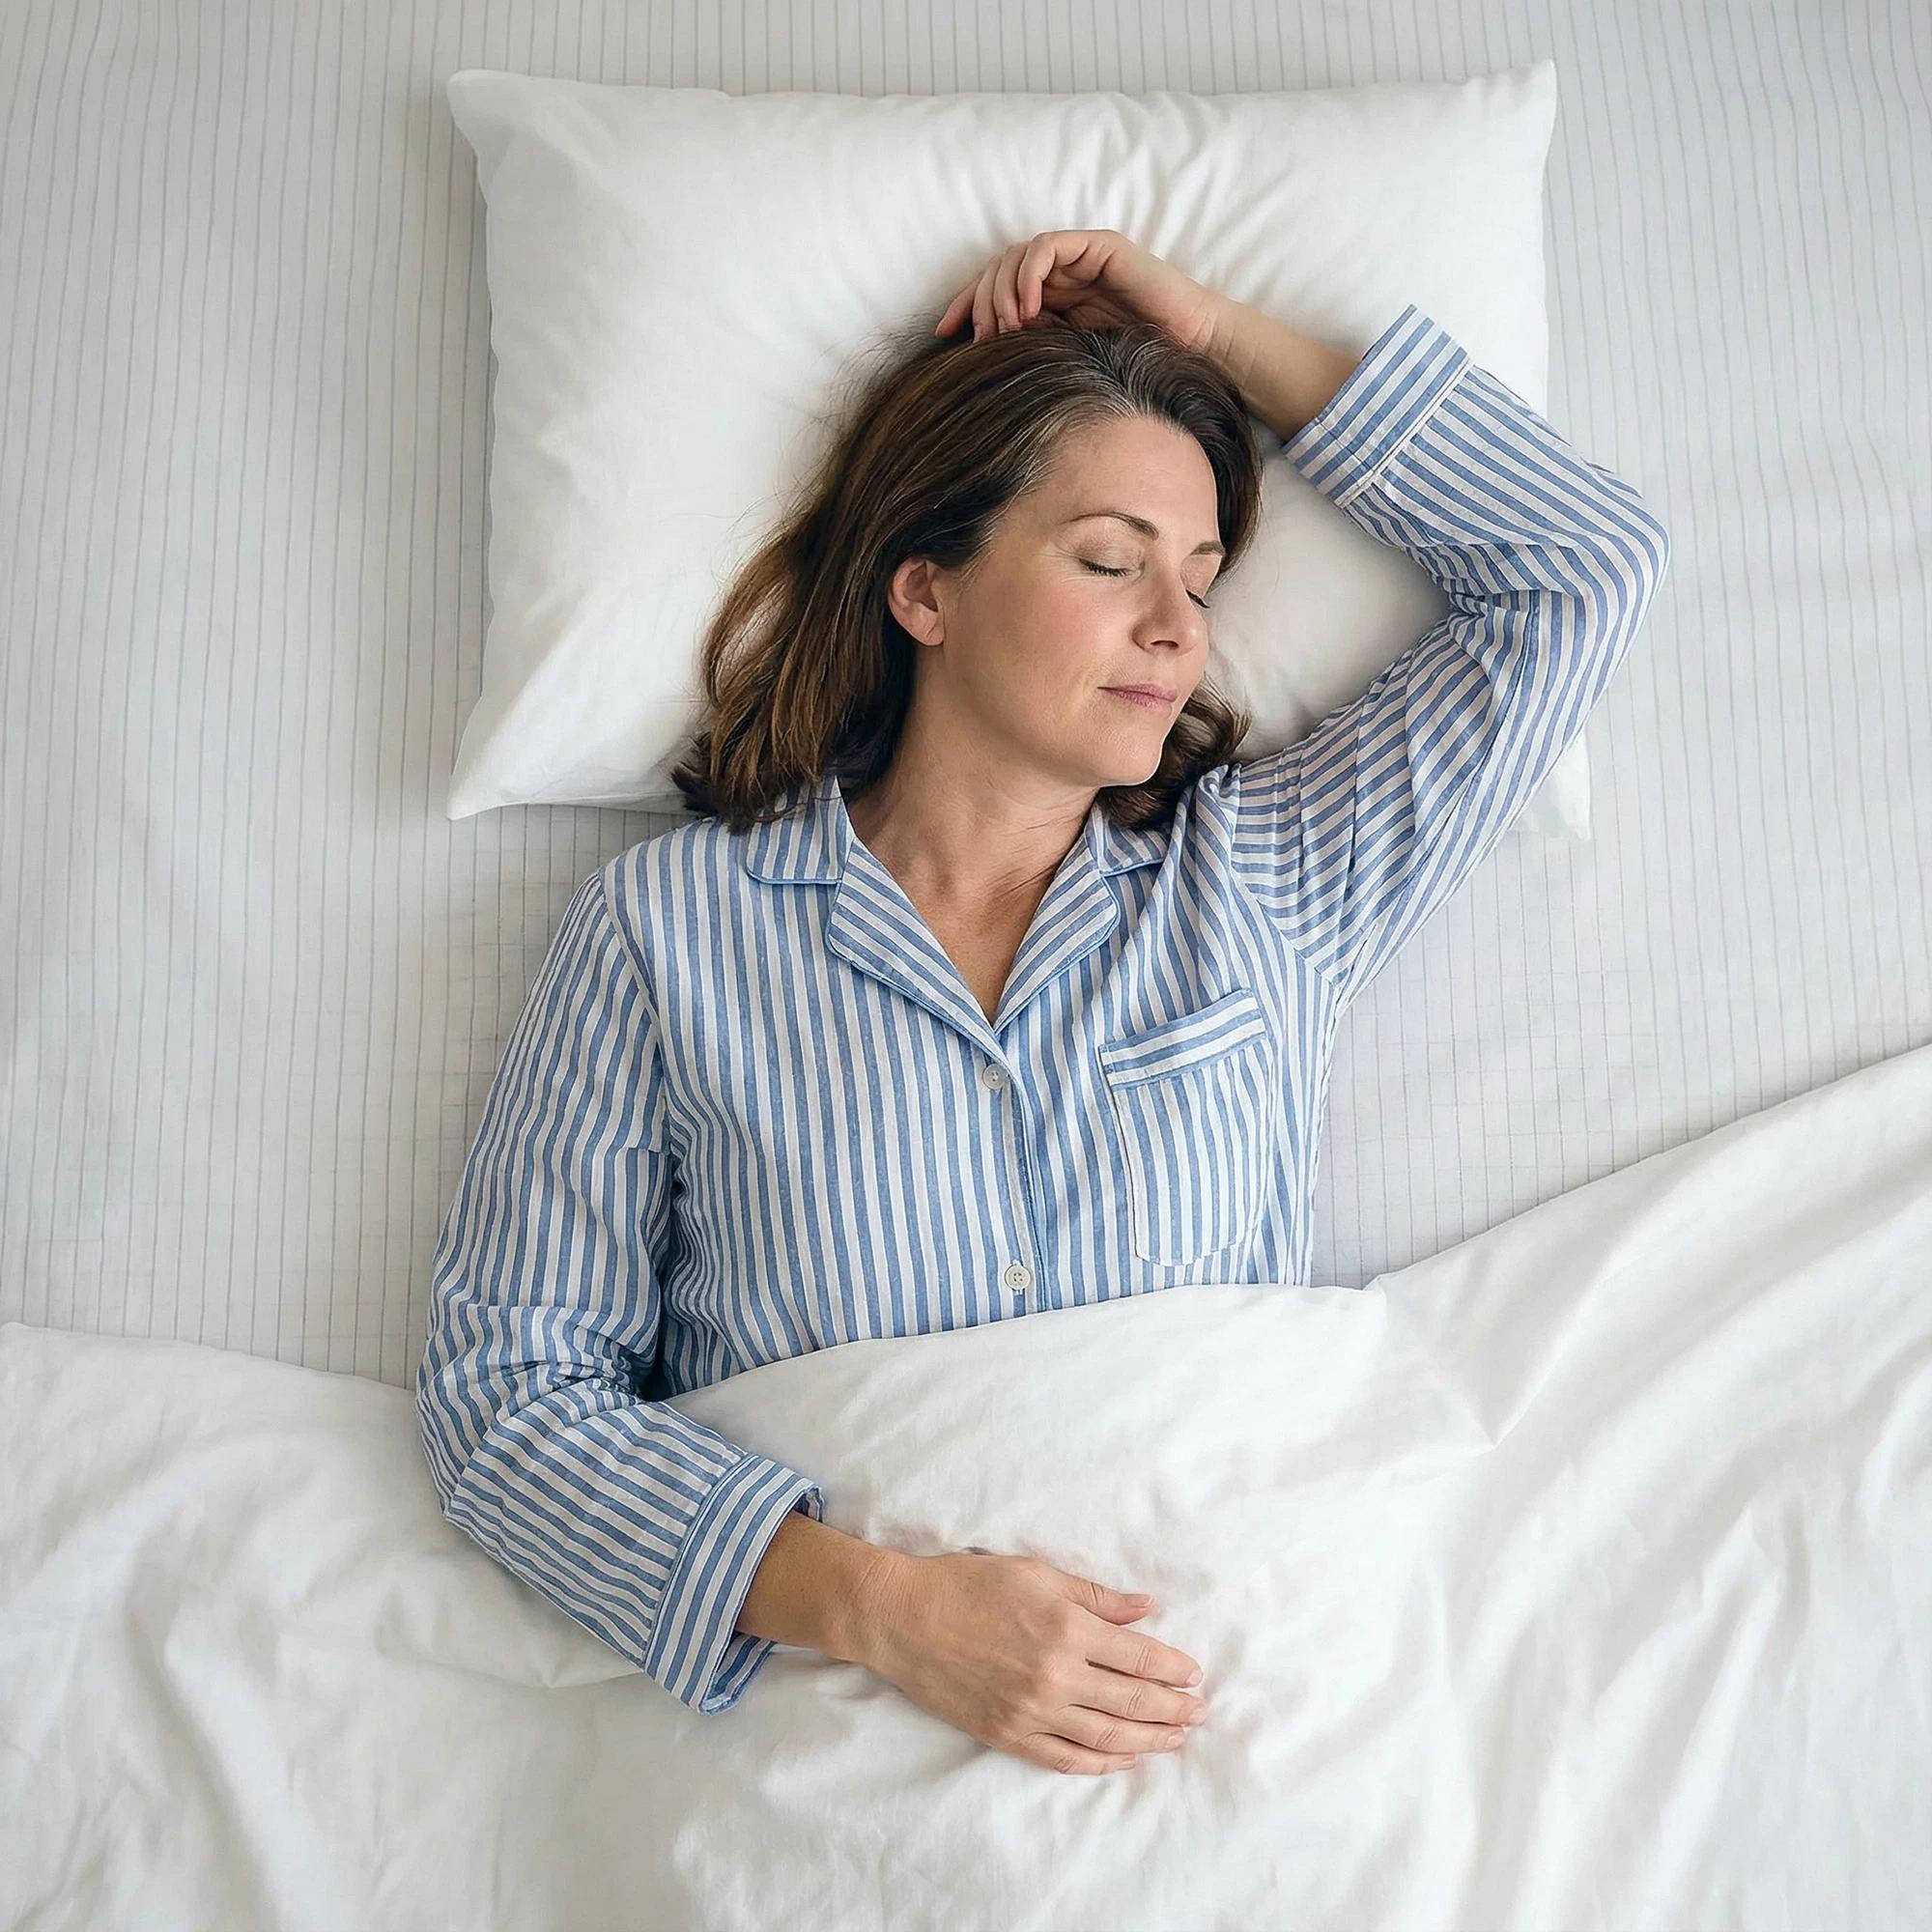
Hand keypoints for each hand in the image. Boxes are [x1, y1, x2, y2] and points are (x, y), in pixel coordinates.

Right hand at [855, 1546, 1208, 1775]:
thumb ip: (1095, 1596)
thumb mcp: (1036, 1574)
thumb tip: (1147, 1608)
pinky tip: (1124, 1759)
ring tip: (1175, 1739)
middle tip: (1200, 1712)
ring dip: (1148, 1740)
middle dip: (1173, 1708)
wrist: (905, 1619)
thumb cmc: (968, 1585)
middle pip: (1133, 1700)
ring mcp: (1032, 1712)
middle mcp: (1057, 1676)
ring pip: (1107, 1736)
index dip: (1173, 1668)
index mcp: (1068, 1629)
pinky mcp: (1009, 1735)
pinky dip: (1101, 1762)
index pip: (1140, 1657)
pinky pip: (1066, 1758)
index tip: (1195, 1674)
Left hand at [932, 228, 1228, 356]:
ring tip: (1004, 329)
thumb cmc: (1136, 362)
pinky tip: (1026, 310)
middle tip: (980, 340)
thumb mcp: (1070, 360)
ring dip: (1000, 291)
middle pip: (997, 269)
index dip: (965, 306)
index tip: (943, 334)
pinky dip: (1027, 275)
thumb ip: (1035, 349)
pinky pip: (1045, 248)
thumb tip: (985, 361)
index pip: (994, 289)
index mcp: (1051, 296)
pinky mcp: (1097, 247)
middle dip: (980, 302)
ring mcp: (1078, 256)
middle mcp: (1060, 272)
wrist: (1190, 346)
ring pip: (1015, 257)